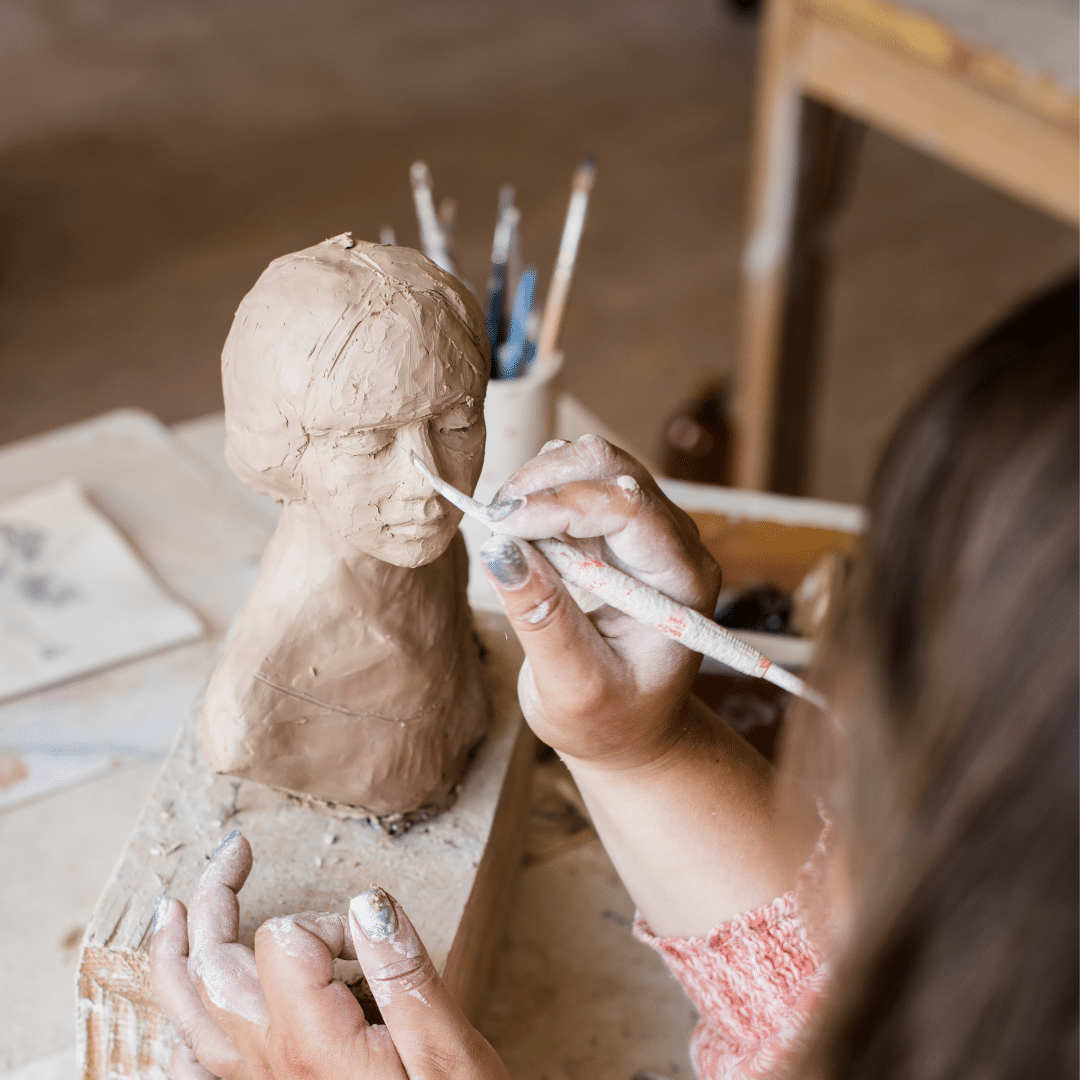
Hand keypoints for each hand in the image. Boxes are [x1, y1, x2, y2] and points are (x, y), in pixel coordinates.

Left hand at [149, 831, 508, 1079]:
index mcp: (314, 1046)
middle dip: (214, 899)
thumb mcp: (449, 1055)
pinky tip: (185, 1011)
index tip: (371, 937)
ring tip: (172, 911)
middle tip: (234, 852)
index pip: (284, 942)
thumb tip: (366, 904)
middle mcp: (270, 1068)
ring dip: (175, 954)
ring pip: (188, 1015)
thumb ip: (406, 975)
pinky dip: (182, 1026)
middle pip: (211, 967)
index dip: (324, 921)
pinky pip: (195, 1068)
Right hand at [480, 436, 788, 935]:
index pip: (631, 508)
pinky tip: (518, 532)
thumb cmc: (610, 721)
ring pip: (593, 465)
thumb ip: (542, 620)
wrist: (630, 732)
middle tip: (492, 519)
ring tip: (502, 530)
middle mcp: (676, 545)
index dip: (560, 505)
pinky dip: (540, 494)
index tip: (499, 526)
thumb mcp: (573, 688)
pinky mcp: (620, 530)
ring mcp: (650, 532)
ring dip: (539, 484)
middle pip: (613, 468)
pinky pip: (578, 483)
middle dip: (546, 480)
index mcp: (683, 582)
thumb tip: (499, 549)